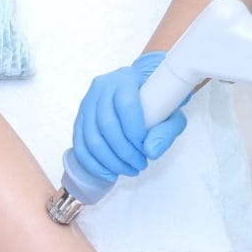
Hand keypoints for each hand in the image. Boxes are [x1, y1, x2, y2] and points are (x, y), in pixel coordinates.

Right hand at [69, 51, 190, 184]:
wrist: (142, 92)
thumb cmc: (157, 102)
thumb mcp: (171, 115)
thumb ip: (165, 132)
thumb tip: (151, 152)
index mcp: (126, 78)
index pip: (126, 105)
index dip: (134, 132)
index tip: (145, 150)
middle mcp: (103, 86)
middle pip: (106, 123)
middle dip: (123, 152)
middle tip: (139, 165)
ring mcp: (88, 101)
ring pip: (91, 136)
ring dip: (109, 160)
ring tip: (127, 169)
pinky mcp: (81, 116)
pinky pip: (80, 143)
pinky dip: (92, 163)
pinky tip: (108, 172)